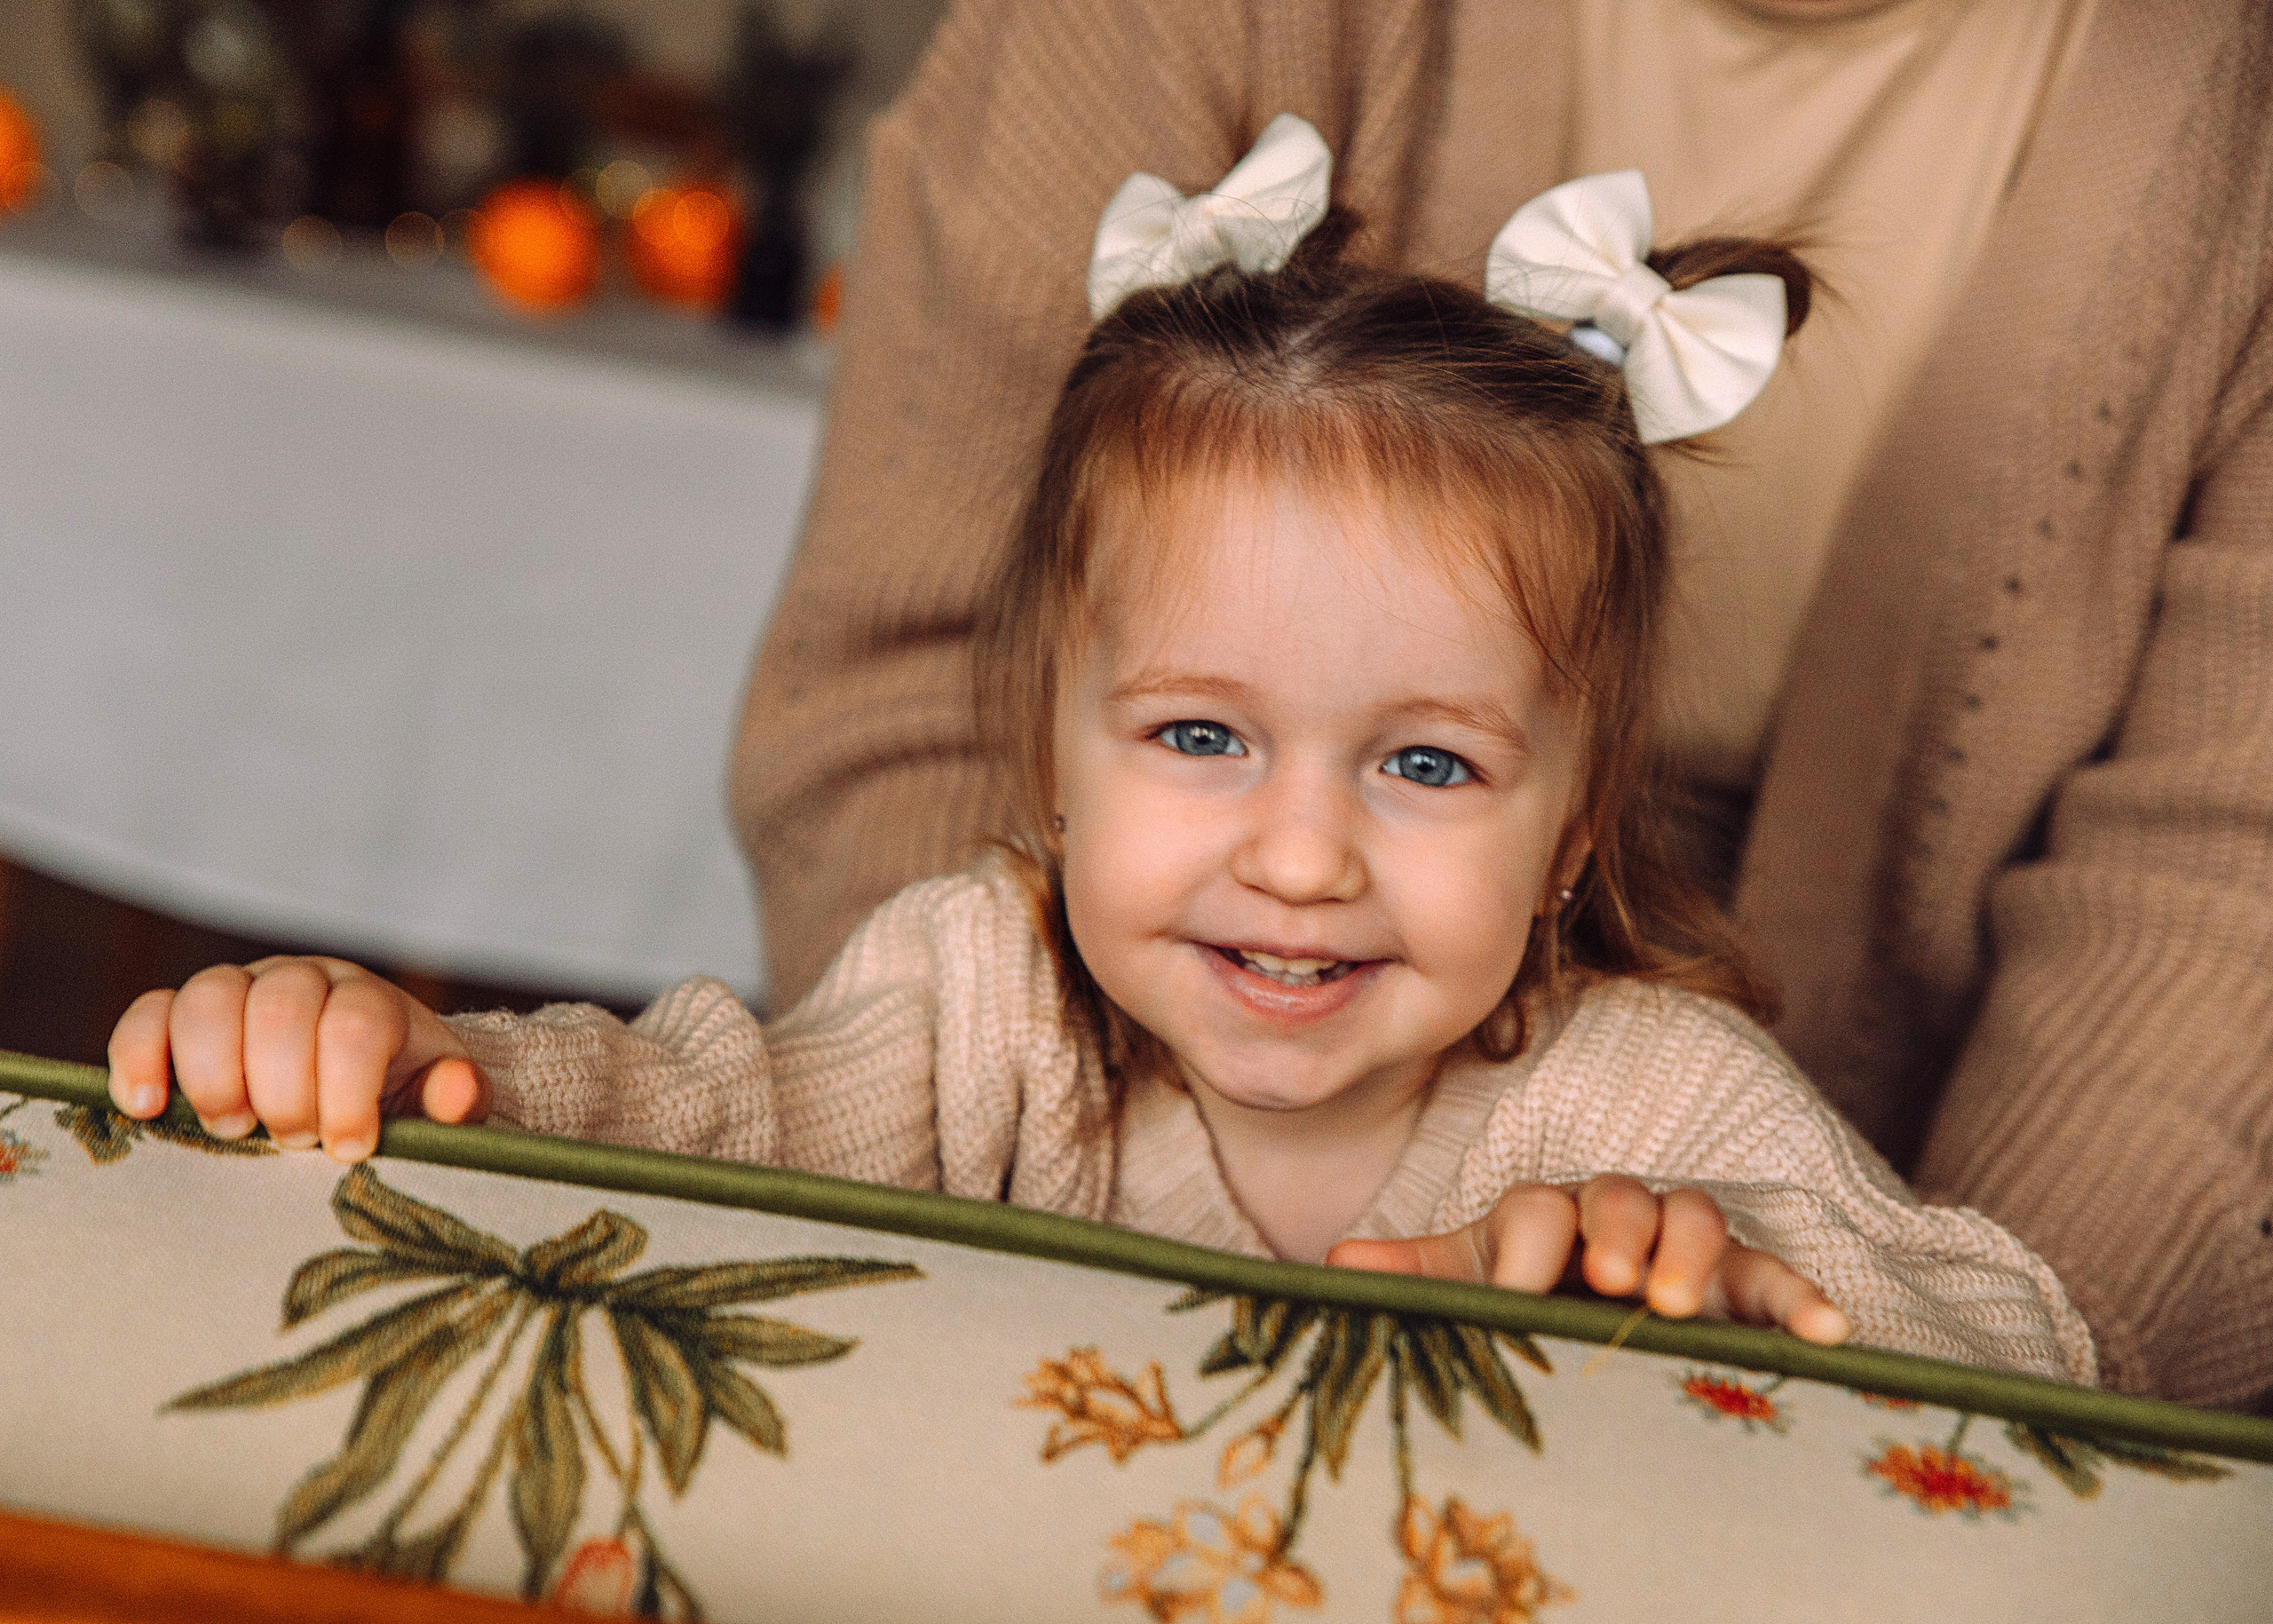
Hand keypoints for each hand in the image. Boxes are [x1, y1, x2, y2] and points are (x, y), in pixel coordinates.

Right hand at [106, 957, 488, 1161]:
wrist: (355, 1086)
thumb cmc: (396, 1100)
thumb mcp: (438, 1107)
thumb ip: (455, 1101)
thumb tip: (459, 1092)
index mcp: (372, 1000)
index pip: (355, 1023)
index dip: (348, 1090)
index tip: (350, 1147)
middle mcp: (304, 980)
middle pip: (281, 1007)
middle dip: (284, 1088)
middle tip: (292, 1142)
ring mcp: (240, 990)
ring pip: (209, 998)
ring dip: (214, 1073)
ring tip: (233, 1131)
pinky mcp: (181, 1016)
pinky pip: (147, 1015)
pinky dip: (138, 1057)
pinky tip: (148, 1109)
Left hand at [1325, 1175, 1849, 1344]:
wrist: (1591, 1340)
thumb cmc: (1522, 1308)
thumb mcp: (1467, 1292)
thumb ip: (1414, 1279)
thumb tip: (1333, 1265)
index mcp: (1543, 1219)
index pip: (1538, 1210)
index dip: (1529, 1244)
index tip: (1515, 1293)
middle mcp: (1616, 1220)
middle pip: (1621, 1197)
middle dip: (1617, 1230)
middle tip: (1609, 1279)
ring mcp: (1686, 1251)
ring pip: (1698, 1217)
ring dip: (1691, 1253)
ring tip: (1678, 1308)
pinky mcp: (1745, 1290)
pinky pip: (1779, 1283)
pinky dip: (1804, 1301)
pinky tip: (1829, 1332)